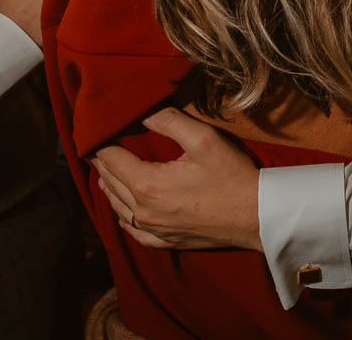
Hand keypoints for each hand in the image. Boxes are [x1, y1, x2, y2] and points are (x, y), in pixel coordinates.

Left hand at [91, 107, 261, 249]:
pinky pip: (131, 230)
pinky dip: (122, 214)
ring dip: (109, 186)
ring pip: (116, 206)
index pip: (109, 159)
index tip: (95, 129)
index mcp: (147, 184)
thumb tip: (140, 110)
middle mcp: (142, 210)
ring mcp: (152, 230)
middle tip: (97, 145)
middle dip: (102, 161)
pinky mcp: (164, 242)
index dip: (99, 142)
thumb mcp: (203, 140)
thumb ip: (169, 121)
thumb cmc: (232, 176)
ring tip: (106, 170)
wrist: (256, 217)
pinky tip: (123, 208)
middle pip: (109, 182)